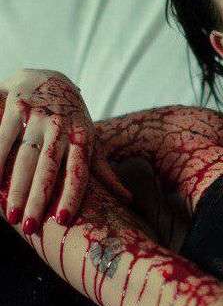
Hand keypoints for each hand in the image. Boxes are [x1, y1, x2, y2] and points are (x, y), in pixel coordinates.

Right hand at [0, 69, 130, 232]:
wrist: (50, 78)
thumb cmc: (73, 119)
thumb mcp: (91, 140)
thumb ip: (102, 170)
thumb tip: (127, 199)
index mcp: (83, 138)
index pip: (78, 172)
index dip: (71, 196)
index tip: (62, 220)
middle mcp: (62, 128)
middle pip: (50, 169)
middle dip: (39, 199)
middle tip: (29, 227)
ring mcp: (39, 116)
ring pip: (25, 157)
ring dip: (16, 187)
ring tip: (10, 215)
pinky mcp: (18, 106)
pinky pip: (4, 137)